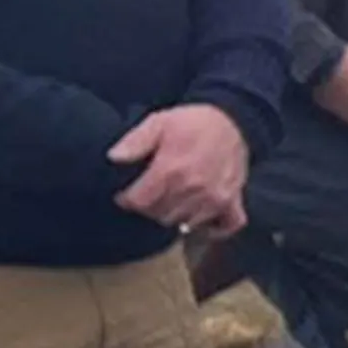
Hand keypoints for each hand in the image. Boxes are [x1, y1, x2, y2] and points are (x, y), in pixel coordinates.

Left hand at [107, 104, 249, 234]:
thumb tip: (114, 157)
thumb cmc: (192, 122)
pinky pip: (225, 225)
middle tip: (149, 195)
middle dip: (150, 207)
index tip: (126, 194)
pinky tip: (202, 220)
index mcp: (172, 169)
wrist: (233, 119)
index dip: (127, 199)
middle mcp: (194, 188)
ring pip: (185, 223)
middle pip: (160, 215)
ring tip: (171, 201)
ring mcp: (216, 197)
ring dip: (175, 215)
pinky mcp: (232, 200)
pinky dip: (213, 228)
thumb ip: (135, 141)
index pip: (140, 202)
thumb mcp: (158, 122)